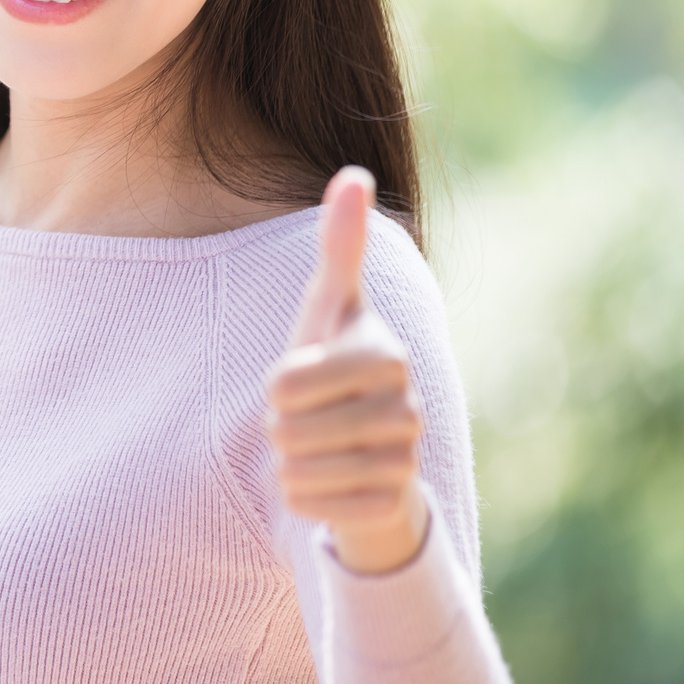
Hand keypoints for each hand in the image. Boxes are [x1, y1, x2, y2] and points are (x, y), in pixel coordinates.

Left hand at [264, 166, 428, 574]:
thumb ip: (341, 244)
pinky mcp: (394, 510)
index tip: (301, 379)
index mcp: (386, 354)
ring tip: (317, 447)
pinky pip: (312, 509)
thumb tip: (354, 173)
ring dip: (289, 462)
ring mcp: (407, 464)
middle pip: (285, 430)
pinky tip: (329, 483)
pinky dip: (304, 499)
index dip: (276, 385)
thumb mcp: (329, 306)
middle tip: (308, 418)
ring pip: (295, 472)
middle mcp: (407, 409)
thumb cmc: (334, 366)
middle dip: (280, 426)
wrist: (368, 448)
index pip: (284, 382)